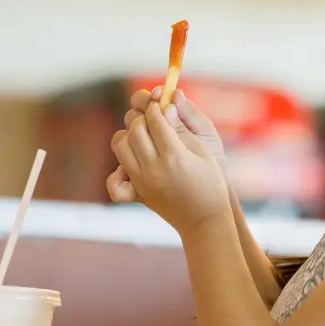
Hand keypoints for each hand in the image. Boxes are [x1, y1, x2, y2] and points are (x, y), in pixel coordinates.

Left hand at [107, 88, 226, 202]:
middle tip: (152, 119)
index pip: (155, 119)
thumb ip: (182, 129)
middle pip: (135, 129)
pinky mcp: (137, 194)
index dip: (157, 107)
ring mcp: (142, 182)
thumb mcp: (203, 151)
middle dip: (142, 118)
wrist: (205, 220)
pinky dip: (117, 171)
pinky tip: (131, 164)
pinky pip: (114, 182)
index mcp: (174, 156)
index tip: (160, 105)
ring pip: (120, 146)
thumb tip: (166, 106)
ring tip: (143, 137)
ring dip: (128, 136)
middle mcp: (153, 168)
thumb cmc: (210, 183)